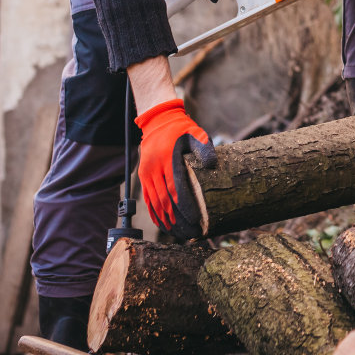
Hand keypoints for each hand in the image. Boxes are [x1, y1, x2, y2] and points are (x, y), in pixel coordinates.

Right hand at [134, 99, 213, 230]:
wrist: (158, 121)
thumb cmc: (181, 129)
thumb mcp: (196, 133)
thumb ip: (204, 148)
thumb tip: (211, 165)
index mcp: (168, 158)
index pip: (177, 189)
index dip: (185, 207)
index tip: (195, 220)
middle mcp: (154, 168)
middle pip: (165, 200)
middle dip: (177, 219)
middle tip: (190, 232)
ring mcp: (146, 173)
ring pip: (155, 203)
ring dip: (165, 220)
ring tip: (177, 233)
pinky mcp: (143, 176)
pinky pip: (147, 199)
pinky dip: (154, 213)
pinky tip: (162, 224)